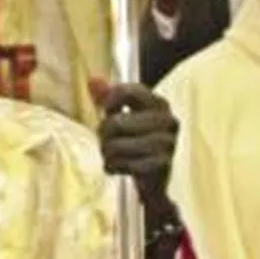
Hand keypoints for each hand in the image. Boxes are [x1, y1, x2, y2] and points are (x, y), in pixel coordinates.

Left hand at [97, 83, 177, 211]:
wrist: (156, 178)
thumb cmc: (136, 141)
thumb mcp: (123, 115)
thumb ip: (107, 97)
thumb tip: (92, 80)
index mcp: (159, 103)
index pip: (125, 91)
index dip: (109, 102)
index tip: (109, 112)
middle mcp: (167, 120)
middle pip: (114, 123)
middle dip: (104, 136)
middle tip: (109, 142)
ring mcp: (167, 143)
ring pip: (115, 146)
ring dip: (108, 154)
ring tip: (114, 156)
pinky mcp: (161, 165)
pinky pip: (123, 164)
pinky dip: (114, 167)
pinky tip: (120, 168)